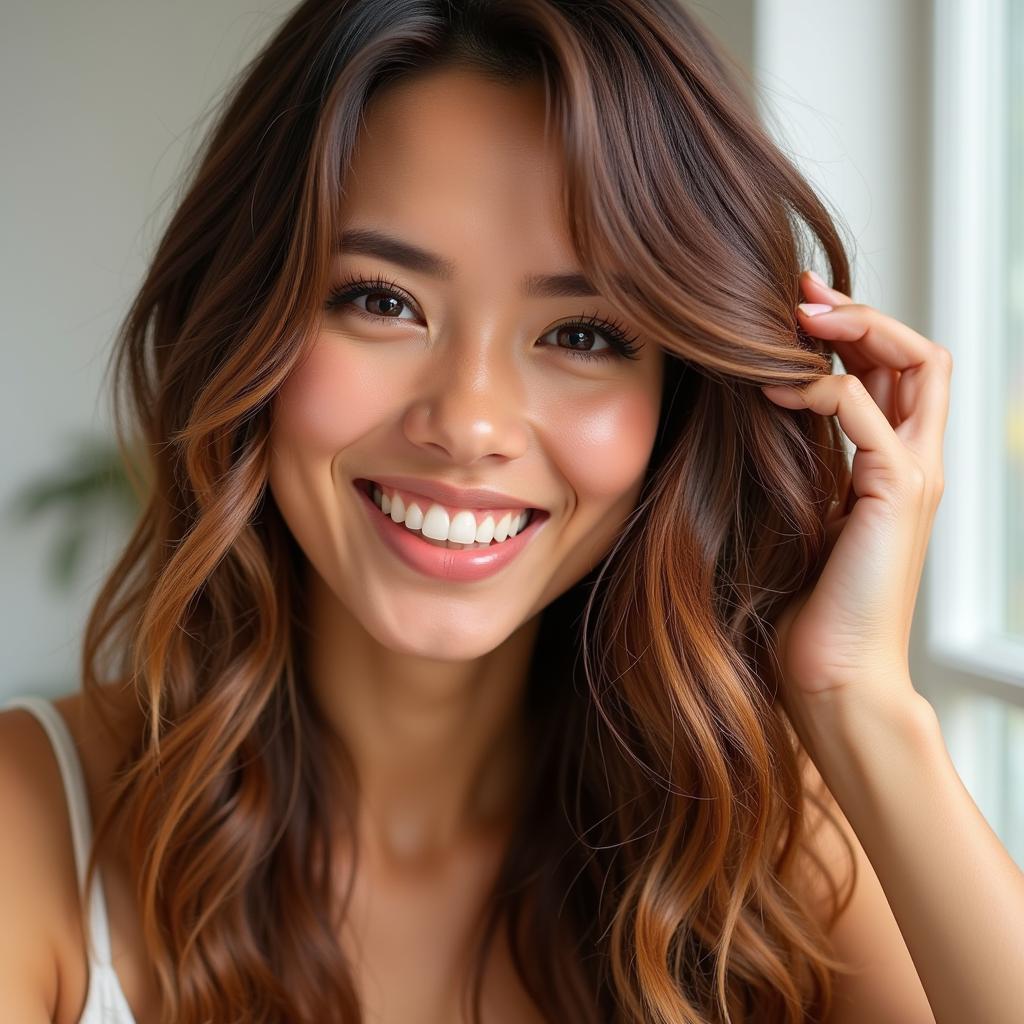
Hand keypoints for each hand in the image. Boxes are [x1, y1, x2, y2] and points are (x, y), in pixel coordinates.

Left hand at [761, 271, 951, 724]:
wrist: (829, 676)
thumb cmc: (804, 606)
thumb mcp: (797, 512)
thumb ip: (796, 461)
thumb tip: (754, 408)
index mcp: (892, 468)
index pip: (897, 373)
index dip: (855, 330)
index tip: (795, 308)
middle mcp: (915, 464)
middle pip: (920, 354)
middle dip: (862, 312)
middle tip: (800, 293)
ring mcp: (914, 477)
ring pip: (916, 364)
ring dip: (854, 328)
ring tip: (793, 317)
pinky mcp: (896, 495)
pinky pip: (867, 411)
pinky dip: (821, 385)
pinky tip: (773, 384)